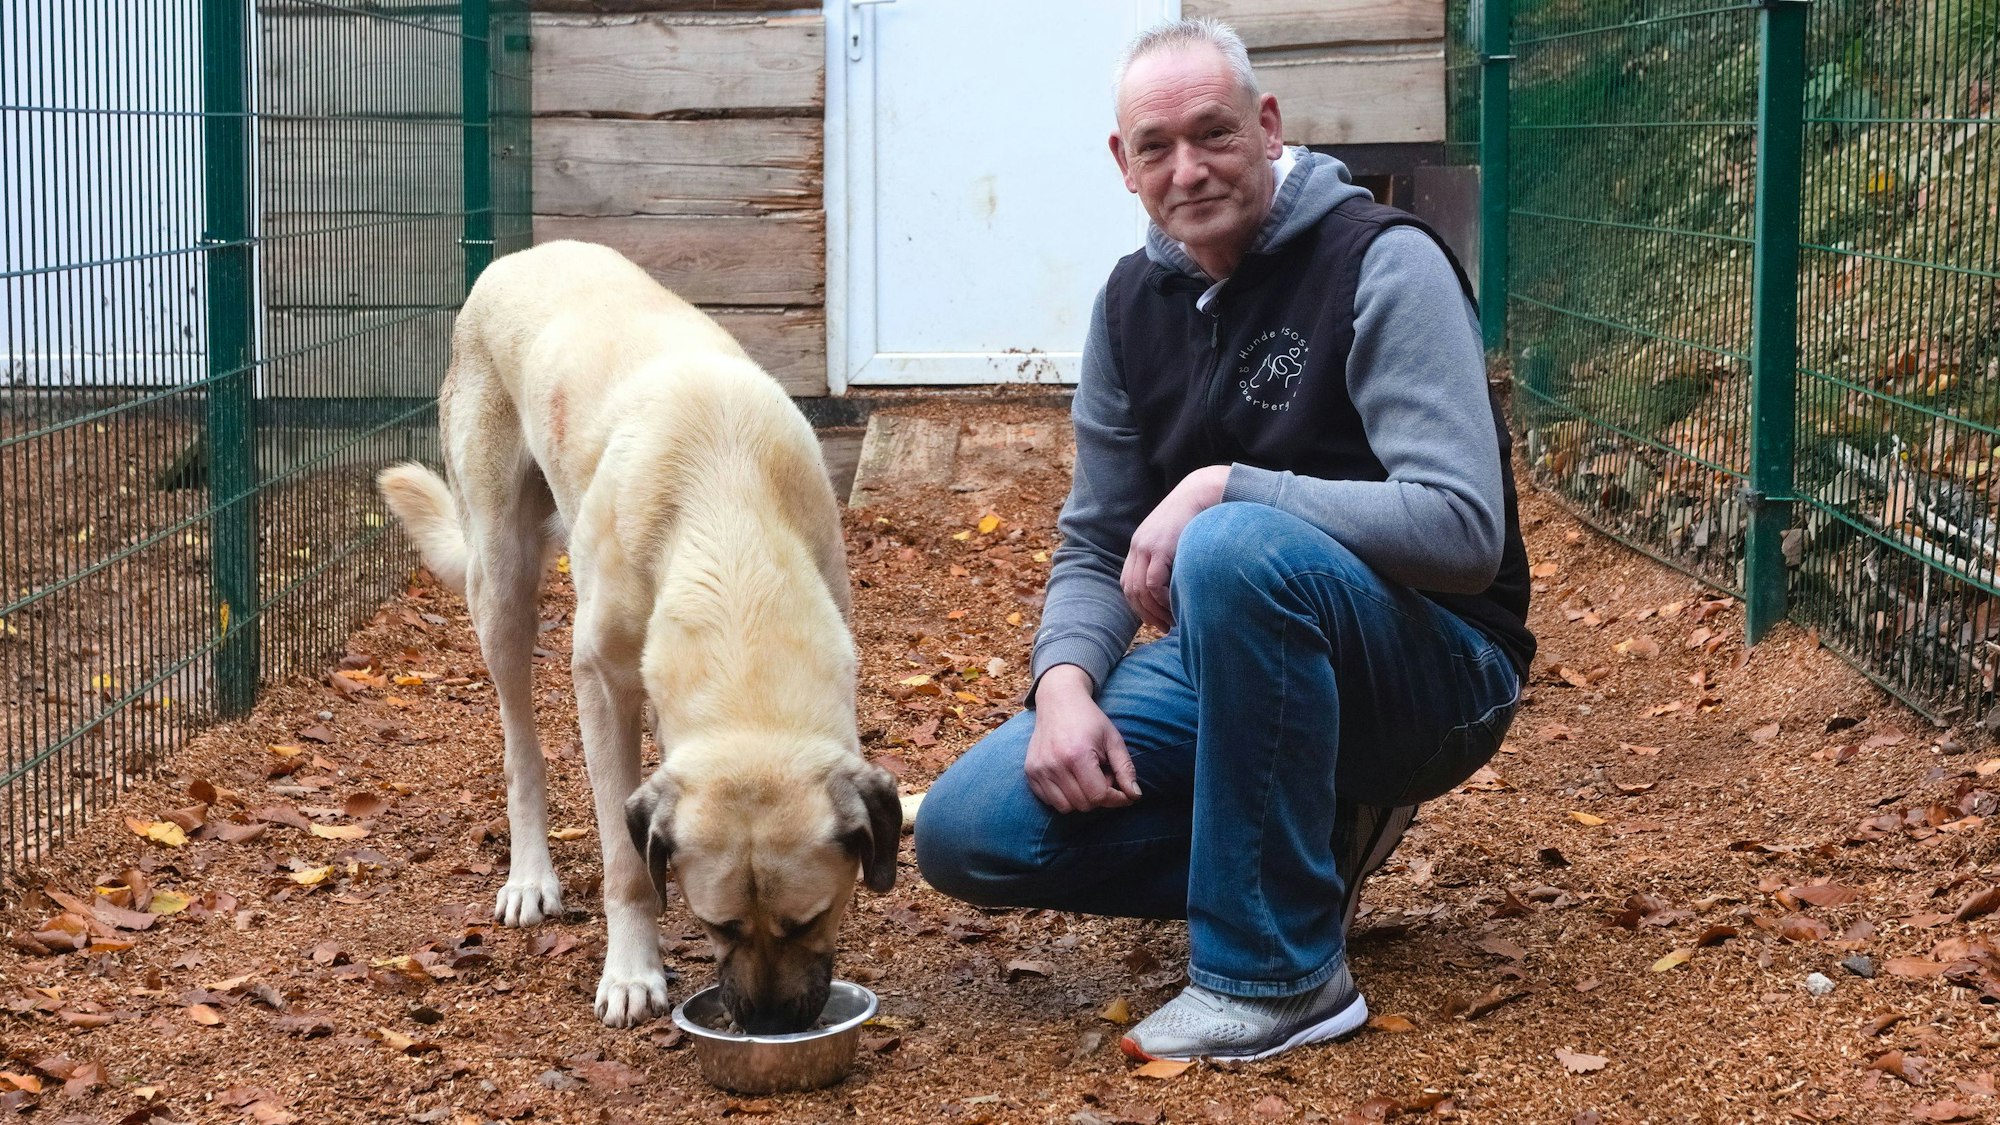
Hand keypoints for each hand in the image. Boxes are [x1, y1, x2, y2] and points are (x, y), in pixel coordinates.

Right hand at [1025, 665, 1140, 812]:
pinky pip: (1050, 801)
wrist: (1058, 701)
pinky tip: (1070, 777)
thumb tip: (1135, 796)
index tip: (1124, 794)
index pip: (1099, 796)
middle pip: (1083, 804)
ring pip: (1065, 808)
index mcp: (1077, 755)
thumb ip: (1125, 769)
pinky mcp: (1030, 773)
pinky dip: (1063, 796)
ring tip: (1086, 776)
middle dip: (1099, 795)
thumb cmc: (1090, 720)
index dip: (1116, 799)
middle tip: (1102, 774)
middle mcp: (1054, 765)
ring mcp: (1039, 770)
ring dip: (1081, 798)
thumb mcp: (1113, 740)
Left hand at [1120, 465, 1229, 630]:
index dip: (1138, 604)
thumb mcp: (1176, 537)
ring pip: (1140, 590)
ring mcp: (1146, 547)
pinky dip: (1161, 599)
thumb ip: (1171, 555)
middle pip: (1130, 590)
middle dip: (1144, 613)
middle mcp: (1138, 547)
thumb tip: (1178, 580)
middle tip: (1162, 628)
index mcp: (1139, 545)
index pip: (1128, 582)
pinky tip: (1175, 607)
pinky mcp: (1159, 549)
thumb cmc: (1196, 516)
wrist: (1200, 492)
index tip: (1154, 618)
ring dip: (1154, 611)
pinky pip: (1152, 583)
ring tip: (1171, 622)